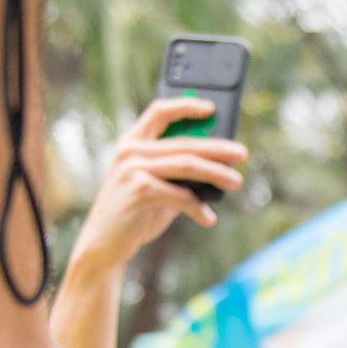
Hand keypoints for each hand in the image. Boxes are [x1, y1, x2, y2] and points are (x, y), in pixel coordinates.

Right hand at [63, 98, 246, 276]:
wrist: (105, 241)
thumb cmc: (135, 212)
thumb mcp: (156, 186)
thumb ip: (177, 173)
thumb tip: (217, 165)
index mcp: (133, 143)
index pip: (159, 112)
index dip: (185, 106)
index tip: (211, 108)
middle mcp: (130, 151)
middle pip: (183, 142)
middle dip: (217, 148)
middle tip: (241, 153)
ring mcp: (133, 169)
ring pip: (186, 165)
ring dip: (216, 174)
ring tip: (235, 182)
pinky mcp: (139, 190)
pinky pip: (180, 195)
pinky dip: (197, 208)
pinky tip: (208, 218)